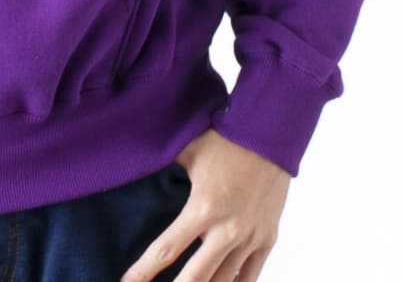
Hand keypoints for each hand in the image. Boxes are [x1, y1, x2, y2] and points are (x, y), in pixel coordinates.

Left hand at [119, 128, 290, 281]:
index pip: (166, 250)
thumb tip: (133, 165)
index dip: (144, 271)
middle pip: (195, 278)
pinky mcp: (267, 239)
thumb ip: (163, 167)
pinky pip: (250, 276)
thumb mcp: (187, 151)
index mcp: (203, 208)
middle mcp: (227, 230)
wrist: (269, 136)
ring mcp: (250, 238)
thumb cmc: (225, 141)